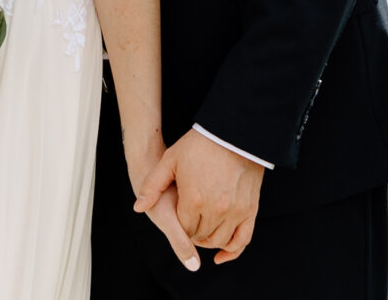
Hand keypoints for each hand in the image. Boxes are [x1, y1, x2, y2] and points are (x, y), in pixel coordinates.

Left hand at [134, 129, 263, 266]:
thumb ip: (152, 186)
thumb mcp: (170, 160)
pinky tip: (222, 254)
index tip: (180, 215)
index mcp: (193, 199)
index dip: (180, 225)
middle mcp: (215, 209)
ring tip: (204, 229)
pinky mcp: (250, 209)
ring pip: (219, 240)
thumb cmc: (199, 144)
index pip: (183, 229)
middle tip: (191, 219)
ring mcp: (235, 210)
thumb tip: (138, 208)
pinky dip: (232, 250)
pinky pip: (242, 239)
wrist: (233, 131)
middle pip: (201, 236)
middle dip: (193, 232)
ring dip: (210, 240)